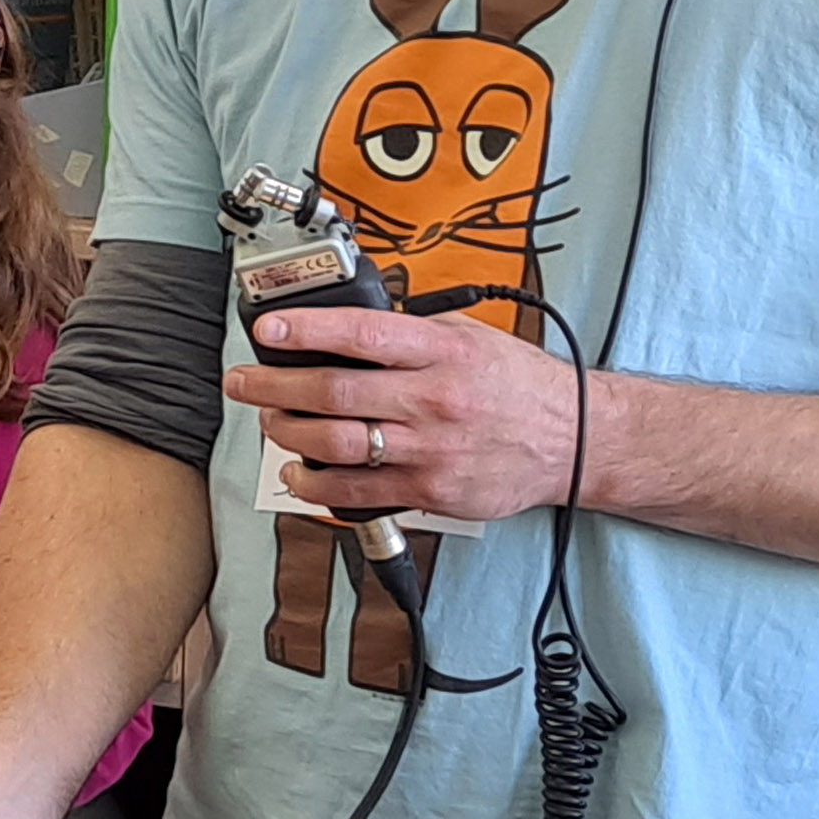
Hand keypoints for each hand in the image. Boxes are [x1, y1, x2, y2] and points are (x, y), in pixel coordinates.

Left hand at [226, 305, 587, 527]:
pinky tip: (298, 472)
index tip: (268, 329)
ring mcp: (430, 448)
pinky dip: (317, 484)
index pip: (360, 333)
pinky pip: (358, 492)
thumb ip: (411, 332)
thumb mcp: (468, 336)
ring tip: (269, 420)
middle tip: (243, 380)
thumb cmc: (519, 385)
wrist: (575, 439)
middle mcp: (432, 398)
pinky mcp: (430, 490)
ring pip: (337, 442)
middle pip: (334, 391)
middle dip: (274, 385)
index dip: (306, 330)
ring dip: (288, 432)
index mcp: (441, 350)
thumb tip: (347, 326)